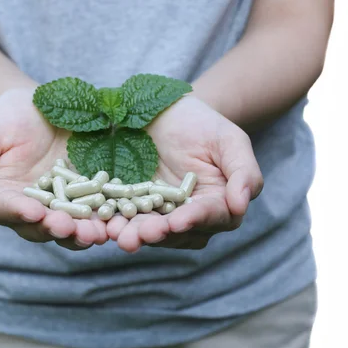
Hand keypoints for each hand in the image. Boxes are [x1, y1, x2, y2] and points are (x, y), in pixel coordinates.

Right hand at [0, 88, 107, 249]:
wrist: (38, 106)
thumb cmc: (3, 119)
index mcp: (1, 199)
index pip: (7, 210)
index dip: (19, 213)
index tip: (34, 212)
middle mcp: (31, 210)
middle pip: (41, 226)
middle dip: (56, 229)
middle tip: (70, 229)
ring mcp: (62, 206)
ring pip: (71, 226)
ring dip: (84, 232)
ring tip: (97, 233)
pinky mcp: (88, 197)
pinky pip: (96, 211)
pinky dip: (106, 218)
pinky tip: (117, 219)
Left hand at [106, 96, 263, 251]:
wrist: (168, 112)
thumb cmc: (204, 124)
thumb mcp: (229, 140)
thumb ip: (244, 172)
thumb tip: (241, 205)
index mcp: (218, 203)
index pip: (210, 216)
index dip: (195, 219)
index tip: (178, 222)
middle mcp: (190, 216)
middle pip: (178, 231)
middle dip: (159, 234)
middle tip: (142, 235)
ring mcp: (161, 214)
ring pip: (151, 230)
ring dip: (135, 234)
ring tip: (118, 234)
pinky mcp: (135, 207)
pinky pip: (126, 218)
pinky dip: (116, 222)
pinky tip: (104, 224)